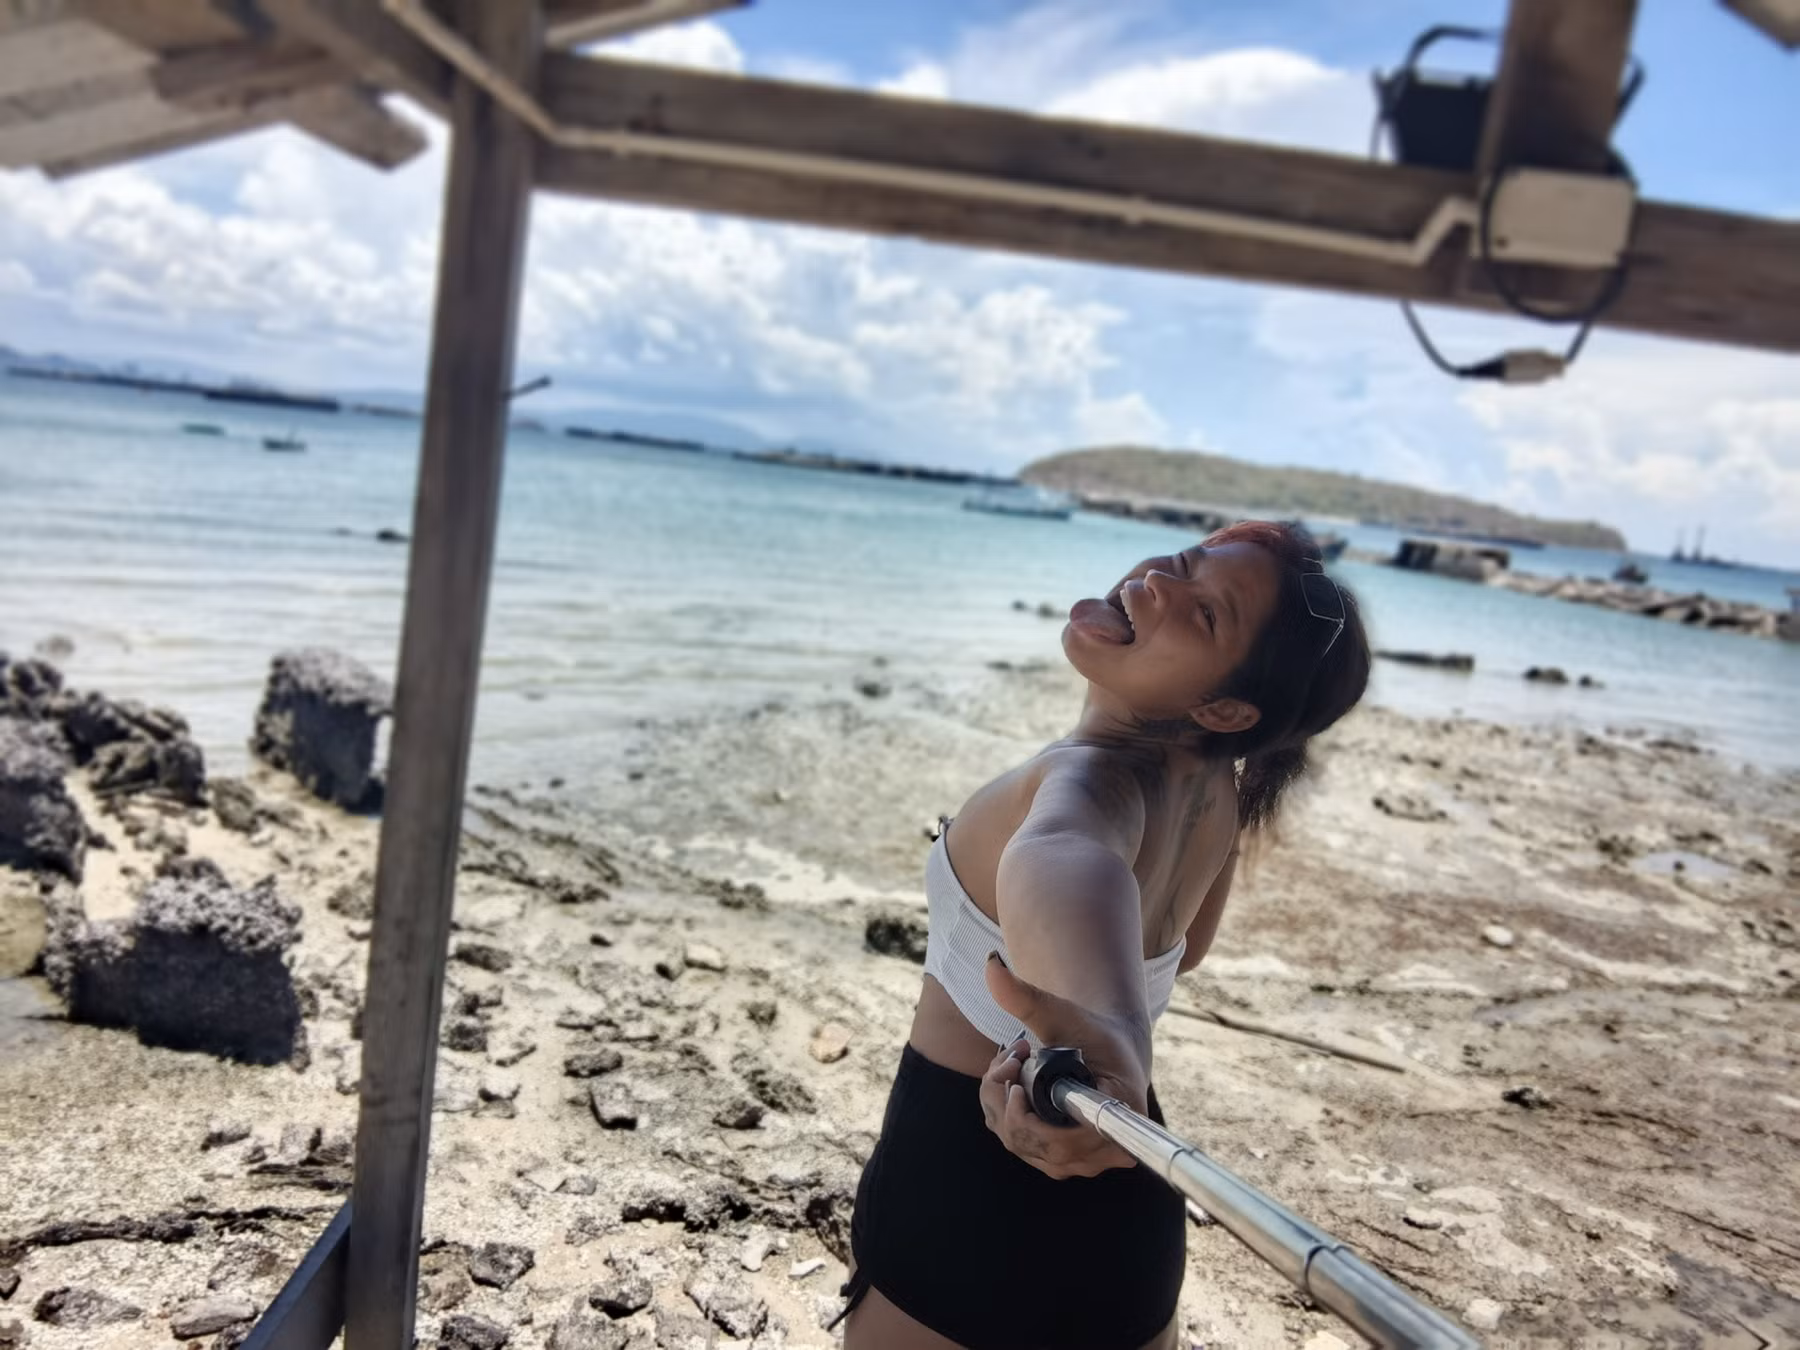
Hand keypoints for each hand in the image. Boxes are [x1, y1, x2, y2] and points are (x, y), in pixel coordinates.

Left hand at [977, 955, 1150, 1178]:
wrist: (1109, 1052)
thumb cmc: (1092, 1032)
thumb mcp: (1062, 1013)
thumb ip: (1025, 997)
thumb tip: (991, 966)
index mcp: (1118, 1114)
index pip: (1061, 1144)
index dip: (1025, 1120)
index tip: (1014, 1079)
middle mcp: (1106, 1150)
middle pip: (1033, 1146)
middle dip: (1005, 1100)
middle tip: (1009, 1058)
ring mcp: (1085, 1161)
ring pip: (1022, 1146)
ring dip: (1003, 1106)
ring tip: (1012, 1066)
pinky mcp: (1065, 1160)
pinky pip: (1022, 1146)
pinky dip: (1007, 1114)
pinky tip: (1013, 1084)